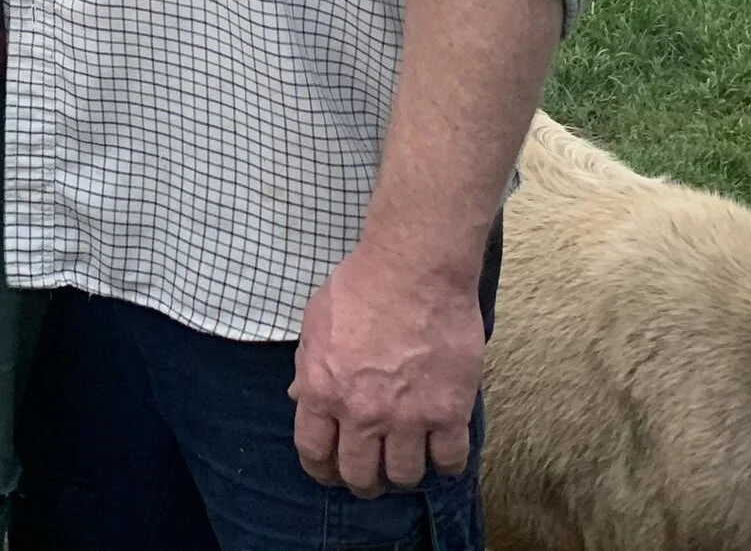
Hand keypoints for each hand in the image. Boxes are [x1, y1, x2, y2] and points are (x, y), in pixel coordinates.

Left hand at [289, 244, 483, 497]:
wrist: (414, 269)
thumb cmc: (360, 286)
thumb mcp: (315, 323)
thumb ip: (308, 368)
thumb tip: (300, 399)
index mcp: (323, 391)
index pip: (314, 453)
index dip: (322, 470)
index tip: (331, 472)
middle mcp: (361, 412)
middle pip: (360, 475)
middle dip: (363, 482)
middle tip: (372, 475)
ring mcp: (407, 416)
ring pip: (405, 476)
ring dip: (404, 475)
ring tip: (407, 463)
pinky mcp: (449, 411)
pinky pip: (449, 460)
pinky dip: (446, 464)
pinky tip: (442, 452)